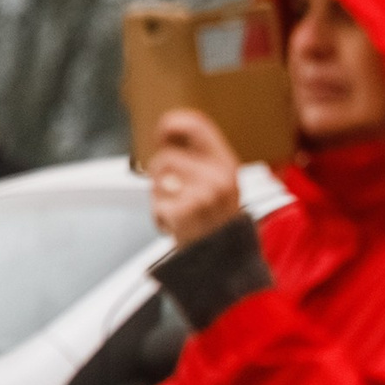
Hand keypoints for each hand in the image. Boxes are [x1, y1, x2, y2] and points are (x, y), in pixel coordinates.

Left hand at [146, 108, 242, 244]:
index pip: (198, 126)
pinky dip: (160, 215)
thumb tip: (168, 131)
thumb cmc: (215, 220)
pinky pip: (157, 202)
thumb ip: (201, 158)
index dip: (174, 123)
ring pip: (158, 178)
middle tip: (174, 192)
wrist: (223, 260)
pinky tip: (176, 223)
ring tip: (177, 208)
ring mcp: (204, 195)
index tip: (163, 131)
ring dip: (159, 194)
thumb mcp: (220, 183)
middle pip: (167, 156)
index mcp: (228, 165)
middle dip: (161, 174)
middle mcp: (219, 177)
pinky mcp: (186, 212)